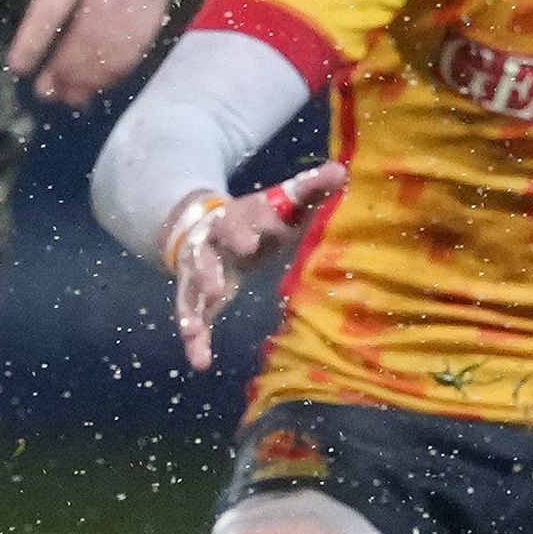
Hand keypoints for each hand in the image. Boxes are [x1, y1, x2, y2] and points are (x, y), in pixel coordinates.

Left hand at [0, 0, 175, 108]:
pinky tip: (102, 80)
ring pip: (119, 44)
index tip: (19, 66)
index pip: (56, 6)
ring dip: (94, 75)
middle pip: (91, 35)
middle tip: (46, 93)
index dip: (36, 40)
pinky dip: (121, 65)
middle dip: (67, 69)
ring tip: (71, 96)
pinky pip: (142, 40)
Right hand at [167, 164, 347, 369]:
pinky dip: (195, 338)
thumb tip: (341, 172)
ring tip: (193, 331)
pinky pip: (192, 315)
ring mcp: (199, 270)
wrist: (210, 221)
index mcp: (237, 218)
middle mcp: (212, 244)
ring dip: (193, 309)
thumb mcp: (284, 201)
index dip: (244, 231)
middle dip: (210, 270)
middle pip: (206, 255)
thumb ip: (310, 188)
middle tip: (219, 288)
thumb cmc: (261, 217)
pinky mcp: (194, 293)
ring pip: (191, 288)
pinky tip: (198, 361)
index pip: (239, 221)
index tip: (252, 242)